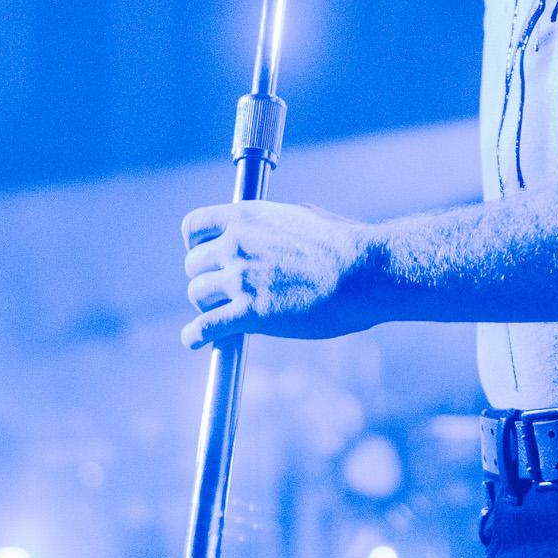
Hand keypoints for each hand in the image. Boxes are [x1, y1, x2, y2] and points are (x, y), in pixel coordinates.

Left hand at [179, 200, 368, 349]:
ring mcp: (240, 278)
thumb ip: (272, 225)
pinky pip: (203, 327)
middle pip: (194, 265)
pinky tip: (197, 340)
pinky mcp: (249, 312)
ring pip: (198, 295)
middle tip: (223, 291)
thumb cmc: (344, 243)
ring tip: (221, 315)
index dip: (196, 245)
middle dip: (207, 278)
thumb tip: (267, 233)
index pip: (194, 227)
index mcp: (248, 216)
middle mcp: (236, 244)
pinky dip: (195, 336)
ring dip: (207, 307)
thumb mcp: (302, 217)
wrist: (364, 271)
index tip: (206, 256)